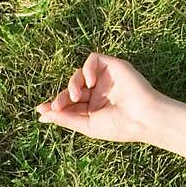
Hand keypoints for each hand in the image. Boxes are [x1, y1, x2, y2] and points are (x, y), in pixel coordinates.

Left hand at [34, 51, 164, 143]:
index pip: (70, 104)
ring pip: (79, 74)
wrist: (144, 117)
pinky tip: (89, 83)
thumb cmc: (119, 126)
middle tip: (57, 106)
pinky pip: (92, 60)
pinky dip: (86, 69)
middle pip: (72, 89)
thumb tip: (41, 116)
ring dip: (72, 84)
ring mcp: (105, 79)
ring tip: (75, 96)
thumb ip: (65, 118)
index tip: (42, 109)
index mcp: (93, 109)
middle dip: (62, 97)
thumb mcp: (87, 125)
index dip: (56, 105)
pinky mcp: (112, 66)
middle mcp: (98, 93)